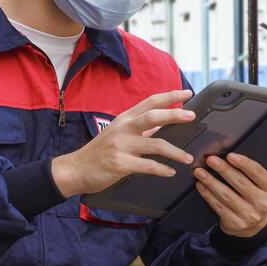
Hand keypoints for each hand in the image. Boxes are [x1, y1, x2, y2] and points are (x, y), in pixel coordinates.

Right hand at [51, 90, 194, 197]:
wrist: (75, 169)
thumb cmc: (99, 152)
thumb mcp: (118, 133)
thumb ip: (140, 129)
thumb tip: (163, 123)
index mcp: (124, 119)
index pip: (150, 101)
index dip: (170, 96)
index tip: (187, 93)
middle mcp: (123, 129)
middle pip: (153, 116)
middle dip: (175, 114)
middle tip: (192, 117)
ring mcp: (121, 146)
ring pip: (156, 144)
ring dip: (175, 152)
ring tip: (188, 158)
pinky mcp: (120, 164)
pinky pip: (147, 166)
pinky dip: (162, 169)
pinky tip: (170, 172)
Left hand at [194, 153, 266, 237]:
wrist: (253, 225)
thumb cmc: (256, 195)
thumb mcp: (262, 184)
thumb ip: (252, 170)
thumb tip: (231, 149)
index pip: (258, 172)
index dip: (243, 163)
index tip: (230, 155)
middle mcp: (264, 203)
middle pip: (240, 183)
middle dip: (224, 169)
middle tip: (211, 159)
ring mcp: (250, 215)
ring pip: (227, 195)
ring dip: (211, 182)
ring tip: (200, 172)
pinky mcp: (235, 224)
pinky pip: (218, 206)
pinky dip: (208, 195)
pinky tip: (201, 186)